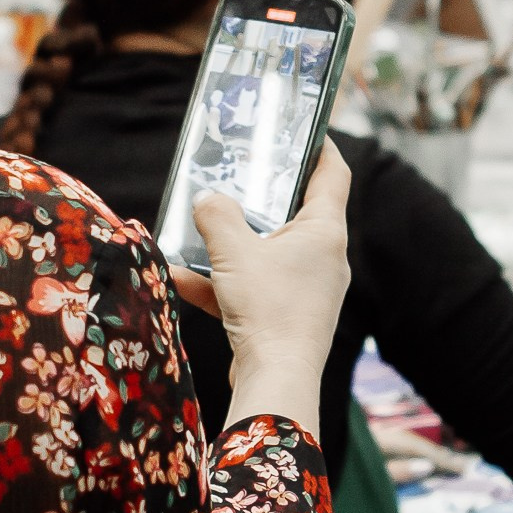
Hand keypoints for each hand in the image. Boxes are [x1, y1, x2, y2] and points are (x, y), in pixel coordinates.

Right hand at [171, 144, 351, 441]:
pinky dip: (220, 283)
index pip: (332, 174)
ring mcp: (307, 290)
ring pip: (266, 253)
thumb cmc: (268, 309)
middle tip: (233, 176)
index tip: (301, 130)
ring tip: (194, 231)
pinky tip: (179, 278)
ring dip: (229, 245)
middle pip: (294, 213)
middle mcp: (324, 257)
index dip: (319, 147)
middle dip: (258, 198)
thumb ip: (216, 216)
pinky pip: (252, 288)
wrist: (275, 382)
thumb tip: (206, 199)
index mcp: (325, 232)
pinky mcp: (286, 317)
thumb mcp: (233, 252)